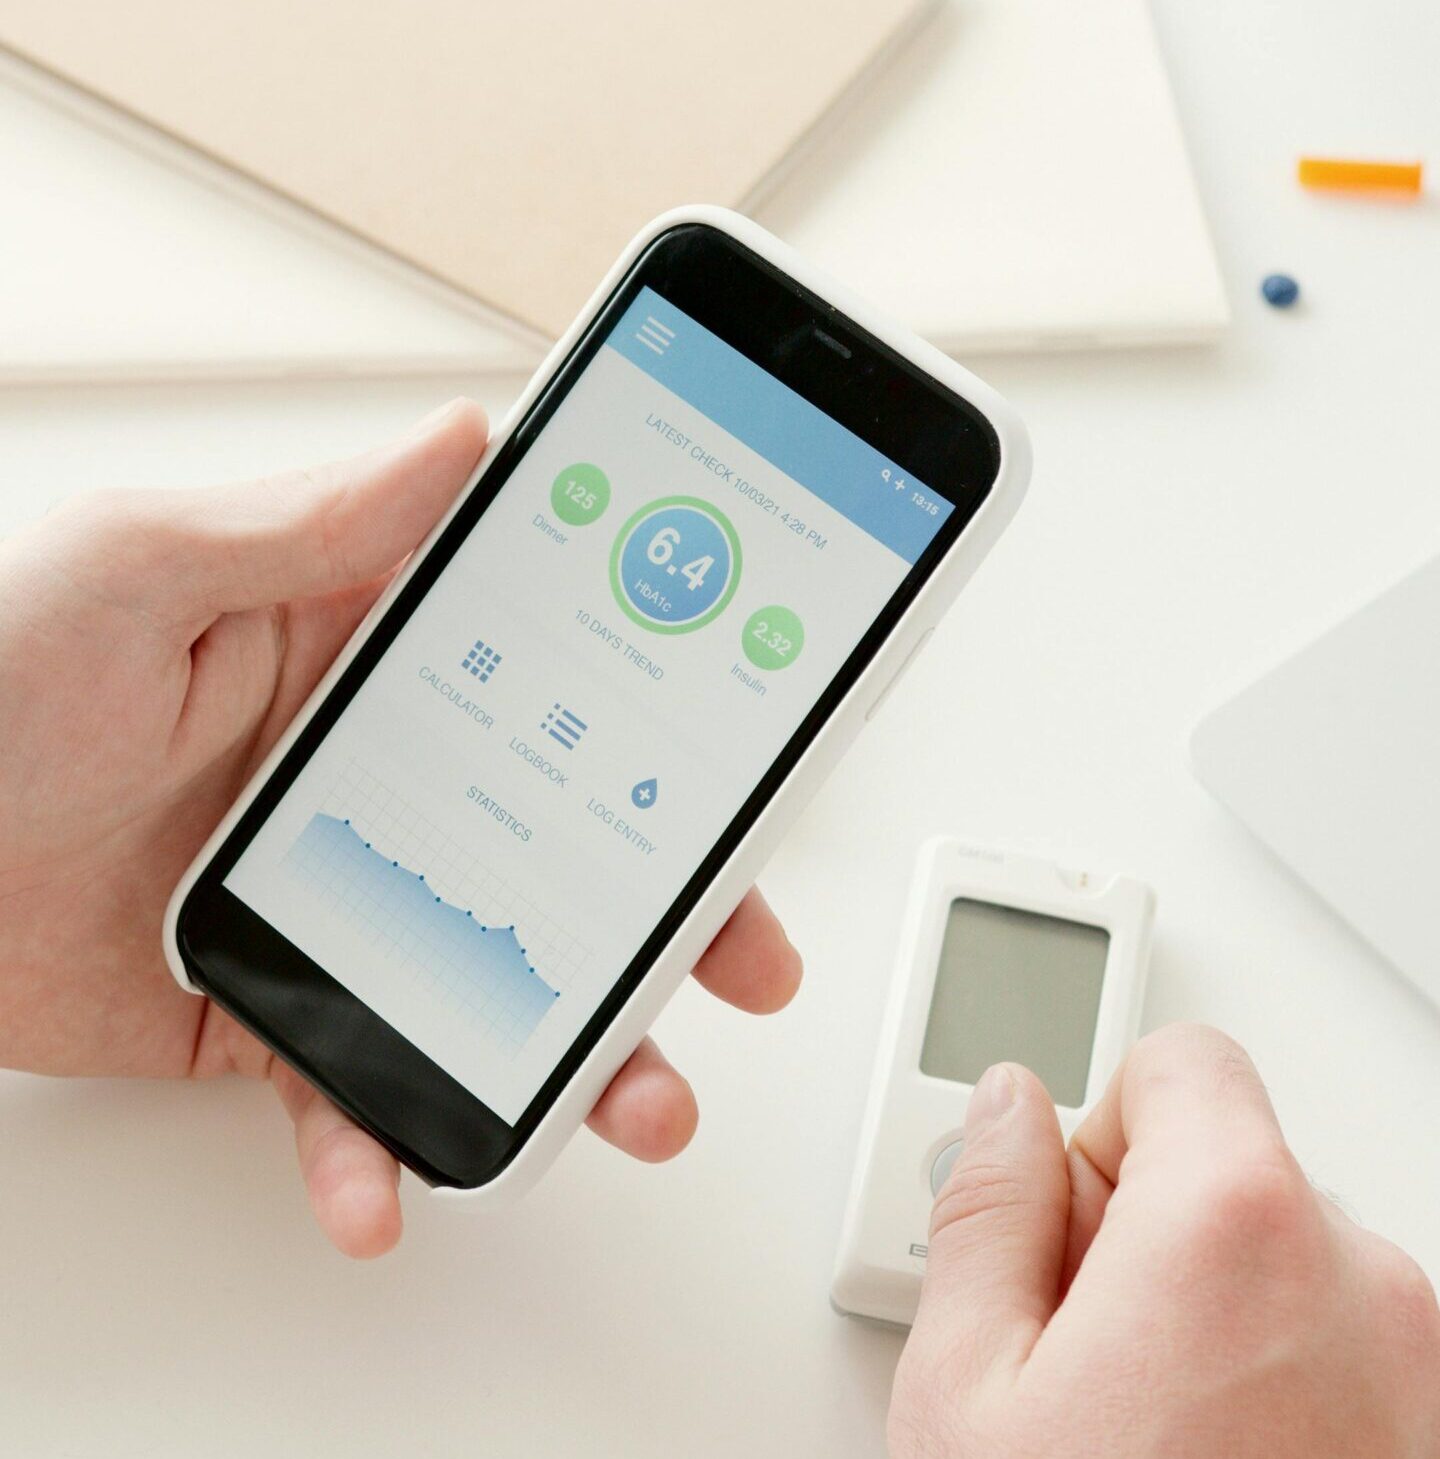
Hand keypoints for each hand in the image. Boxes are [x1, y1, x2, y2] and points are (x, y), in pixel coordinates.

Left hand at [0, 400, 801, 1257]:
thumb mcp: (146, 568)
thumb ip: (312, 523)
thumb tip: (464, 441)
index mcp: (372, 670)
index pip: (561, 695)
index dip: (666, 737)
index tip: (750, 776)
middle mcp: (377, 792)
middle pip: (562, 858)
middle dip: (670, 918)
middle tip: (745, 960)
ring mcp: (336, 912)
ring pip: (490, 990)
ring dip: (572, 1056)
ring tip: (632, 1104)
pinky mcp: (269, 1018)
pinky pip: (348, 1093)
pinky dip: (376, 1149)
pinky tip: (389, 1184)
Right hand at [890, 1024, 1439, 1456]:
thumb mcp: (968, 1391)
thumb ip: (986, 1207)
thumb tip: (1008, 1110)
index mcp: (1235, 1228)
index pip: (1182, 1065)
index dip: (1104, 1129)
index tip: (1070, 1218)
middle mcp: (1365, 1285)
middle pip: (1236, 1167)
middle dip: (1151, 1230)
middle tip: (1088, 1359)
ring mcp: (1428, 1375)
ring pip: (1289, 1268)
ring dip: (1218, 1317)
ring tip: (1150, 1439)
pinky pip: (1350, 1355)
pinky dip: (1286, 1386)